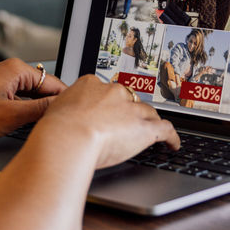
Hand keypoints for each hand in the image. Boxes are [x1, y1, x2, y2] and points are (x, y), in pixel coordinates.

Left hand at [0, 58, 65, 141]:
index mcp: (16, 70)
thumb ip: (40, 110)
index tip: (74, 119)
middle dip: (49, 108)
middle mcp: (9, 71)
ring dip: (35, 112)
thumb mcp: (10, 116)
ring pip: (29, 97)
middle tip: (59, 128)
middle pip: (43, 90)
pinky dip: (22, 113)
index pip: (54, 84)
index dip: (65, 103)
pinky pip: (17, 101)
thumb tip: (63, 108)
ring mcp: (0, 81)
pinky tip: (23, 127)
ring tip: (41, 129)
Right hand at [31, 76, 179, 170]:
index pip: (106, 91)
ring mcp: (131, 109)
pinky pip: (165, 130)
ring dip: (149, 123)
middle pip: (130, 100)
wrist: (68, 138)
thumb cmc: (57, 130)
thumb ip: (67, 112)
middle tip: (128, 125)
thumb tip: (65, 119)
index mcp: (91, 85)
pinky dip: (171, 137)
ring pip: (147, 113)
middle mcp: (114, 92)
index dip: (110, 104)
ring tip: (152, 132)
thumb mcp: (56, 112)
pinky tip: (173, 144)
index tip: (109, 112)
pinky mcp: (145, 128)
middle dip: (130, 112)